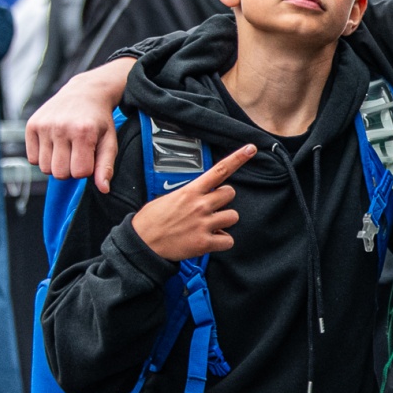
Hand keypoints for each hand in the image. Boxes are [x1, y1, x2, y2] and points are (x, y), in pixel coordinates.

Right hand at [26, 58, 133, 190]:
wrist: (85, 93)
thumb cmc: (99, 121)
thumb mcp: (109, 142)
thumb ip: (106, 167)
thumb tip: (103, 190)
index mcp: (83, 132)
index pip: (80, 173)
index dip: (86, 169)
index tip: (89, 156)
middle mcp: (61, 127)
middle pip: (60, 173)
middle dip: (70, 169)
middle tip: (77, 153)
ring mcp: (44, 125)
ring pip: (45, 168)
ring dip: (56, 164)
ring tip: (66, 149)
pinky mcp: (32, 125)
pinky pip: (32, 159)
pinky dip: (42, 157)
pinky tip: (53, 144)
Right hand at [129, 144, 254, 260]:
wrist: (141, 244)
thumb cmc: (151, 221)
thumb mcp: (167, 198)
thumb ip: (187, 195)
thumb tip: (197, 195)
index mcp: (190, 191)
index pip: (219, 170)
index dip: (238, 158)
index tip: (251, 149)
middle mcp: (200, 205)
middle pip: (230, 194)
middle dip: (224, 200)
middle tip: (211, 208)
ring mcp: (204, 224)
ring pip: (233, 216)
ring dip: (225, 221)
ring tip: (210, 225)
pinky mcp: (205, 243)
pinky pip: (229, 240)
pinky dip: (223, 242)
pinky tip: (211, 240)